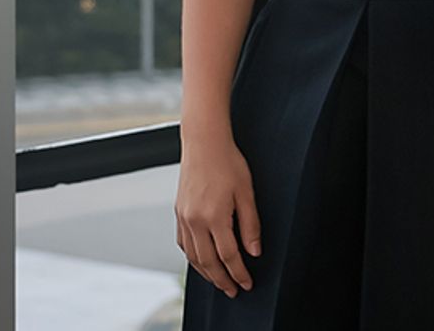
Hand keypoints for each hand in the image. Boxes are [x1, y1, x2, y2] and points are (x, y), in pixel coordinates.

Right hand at [176, 134, 261, 297]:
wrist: (204, 143)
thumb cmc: (228, 162)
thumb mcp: (246, 192)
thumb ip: (251, 224)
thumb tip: (254, 251)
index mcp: (214, 216)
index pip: (228, 255)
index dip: (239, 273)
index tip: (247, 283)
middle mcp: (195, 220)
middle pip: (208, 262)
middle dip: (222, 280)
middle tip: (233, 291)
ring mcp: (184, 217)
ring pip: (193, 256)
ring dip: (206, 273)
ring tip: (219, 281)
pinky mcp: (179, 213)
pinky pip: (184, 244)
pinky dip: (193, 258)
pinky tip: (202, 261)